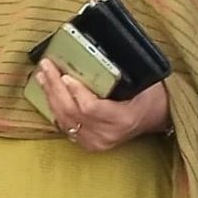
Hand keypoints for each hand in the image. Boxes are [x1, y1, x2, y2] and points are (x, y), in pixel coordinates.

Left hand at [38, 62, 169, 151]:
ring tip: (42, 77)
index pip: (91, 108)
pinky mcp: (89, 144)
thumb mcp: (143, 82)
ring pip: (65, 121)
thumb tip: (92, 52)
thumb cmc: (150, 96)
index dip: (76, 92)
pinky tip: (48, 93)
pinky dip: (55, 109)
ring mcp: (96, 142)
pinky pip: (65, 126)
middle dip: (55, 88)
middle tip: (46, 67)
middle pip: (73, 113)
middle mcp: (107, 134)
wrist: (155, 118)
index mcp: (123, 118)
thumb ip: (119, 73)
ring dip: (50, 97)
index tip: (65, 75)